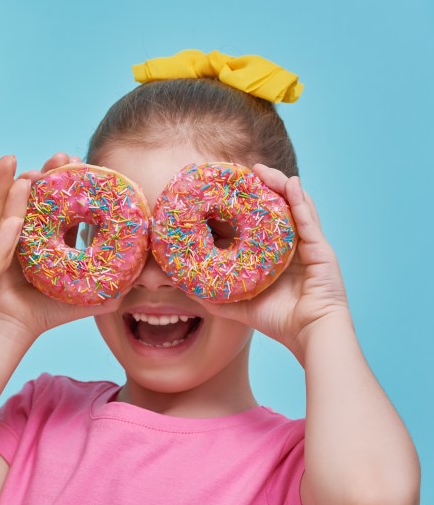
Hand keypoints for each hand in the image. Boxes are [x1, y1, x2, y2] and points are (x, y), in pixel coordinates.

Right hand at [0, 152, 122, 343]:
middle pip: (43, 192)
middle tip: (61, 158)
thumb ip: (104, 297)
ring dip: (24, 175)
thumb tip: (132, 290)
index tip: (84, 166)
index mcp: (55, 239)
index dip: (76, 185)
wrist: (7, 326)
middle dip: (52, 172)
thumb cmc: (41, 314)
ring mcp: (9, 230)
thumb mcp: (77, 302)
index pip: (69, 205)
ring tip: (29, 164)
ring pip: (17, 195)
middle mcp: (32, 230)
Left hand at [205, 164, 350, 362]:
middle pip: (275, 208)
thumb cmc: (278, 321)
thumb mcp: (238, 304)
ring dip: (278, 185)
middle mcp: (291, 245)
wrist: (309, 335)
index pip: (255, 224)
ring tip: (261, 170)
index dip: (241, 207)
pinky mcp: (321, 249)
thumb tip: (182, 284)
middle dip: (260, 188)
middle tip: (241, 171)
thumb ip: (212, 294)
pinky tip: (290, 183)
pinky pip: (309, 219)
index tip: (222, 191)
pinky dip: (300, 200)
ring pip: (293, 206)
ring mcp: (307, 245)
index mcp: (273, 255)